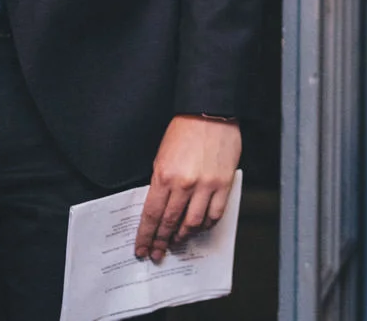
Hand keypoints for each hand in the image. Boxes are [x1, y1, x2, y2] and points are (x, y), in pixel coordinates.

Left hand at [135, 116, 241, 261]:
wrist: (210, 113)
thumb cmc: (184, 132)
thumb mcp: (161, 157)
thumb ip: (159, 184)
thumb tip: (158, 210)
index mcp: (164, 176)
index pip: (151, 216)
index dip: (146, 236)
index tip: (142, 249)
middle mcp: (184, 184)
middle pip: (170, 222)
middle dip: (161, 241)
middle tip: (157, 253)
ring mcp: (206, 185)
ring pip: (193, 223)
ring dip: (183, 236)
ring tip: (177, 241)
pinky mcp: (224, 183)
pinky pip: (215, 213)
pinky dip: (206, 224)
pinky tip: (199, 227)